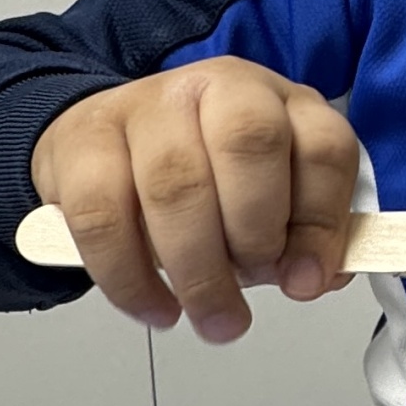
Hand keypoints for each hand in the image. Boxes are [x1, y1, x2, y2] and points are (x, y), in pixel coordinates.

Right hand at [29, 56, 358, 339]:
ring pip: (176, 184)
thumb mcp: (265, 198)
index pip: (322, 146)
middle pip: (249, 144)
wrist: (101, 143)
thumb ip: (300, 236)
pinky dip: (133, 279)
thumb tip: (311, 277)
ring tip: (211, 316)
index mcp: (277, 101)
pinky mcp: (83, 140)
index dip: (321, 221)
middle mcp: (216, 89)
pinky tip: (156, 307)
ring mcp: (146, 107)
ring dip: (199, 271)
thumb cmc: (197, 176)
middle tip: (251, 284)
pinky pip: (104, 218)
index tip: (306, 280)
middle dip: (256, 234)